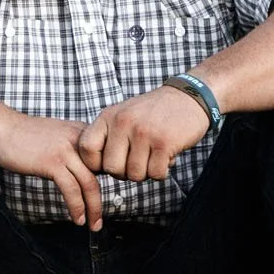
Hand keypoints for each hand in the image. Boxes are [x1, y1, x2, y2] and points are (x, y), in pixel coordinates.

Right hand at [0, 109, 105, 229]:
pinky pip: (72, 189)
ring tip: (92, 224)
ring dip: (93, 208)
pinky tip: (77, 217)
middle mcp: (78, 139)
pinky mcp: (52, 162)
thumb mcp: (55, 136)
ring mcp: (65, 150)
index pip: (104, 159)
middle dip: (101, 200)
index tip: (100, 199)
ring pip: (89, 184)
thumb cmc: (21, 135)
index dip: (106, 182)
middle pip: (101, 173)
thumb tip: (81, 170)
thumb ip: (71, 148)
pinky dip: (77, 206)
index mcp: (81, 132)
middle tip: (100, 219)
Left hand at [76, 87, 211, 182]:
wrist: (187, 98)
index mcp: (108, 116)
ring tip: (152, 157)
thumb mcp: (122, 116)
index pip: (86, 148)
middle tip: (137, 162)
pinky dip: (161, 172)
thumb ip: (107, 137)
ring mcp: (143, 132)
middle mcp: (123, 122)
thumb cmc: (152, 114)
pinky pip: (156, 174)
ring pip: (135, 175)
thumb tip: (94, 170)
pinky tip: (165, 158)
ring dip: (146, 173)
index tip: (109, 162)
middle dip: (125, 173)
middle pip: (112, 169)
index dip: (95, 163)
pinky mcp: (164, 142)